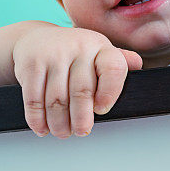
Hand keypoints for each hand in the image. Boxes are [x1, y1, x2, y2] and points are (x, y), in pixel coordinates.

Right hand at [12, 25, 141, 137]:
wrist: (36, 38)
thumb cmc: (73, 53)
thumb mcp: (97, 52)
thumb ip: (117, 61)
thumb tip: (138, 65)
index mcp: (100, 47)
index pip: (113, 68)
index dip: (110, 93)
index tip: (102, 111)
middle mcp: (79, 46)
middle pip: (82, 91)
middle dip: (81, 118)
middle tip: (81, 131)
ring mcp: (54, 54)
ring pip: (57, 98)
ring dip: (59, 122)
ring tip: (62, 132)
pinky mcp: (32, 63)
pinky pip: (34, 97)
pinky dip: (37, 118)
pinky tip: (42, 127)